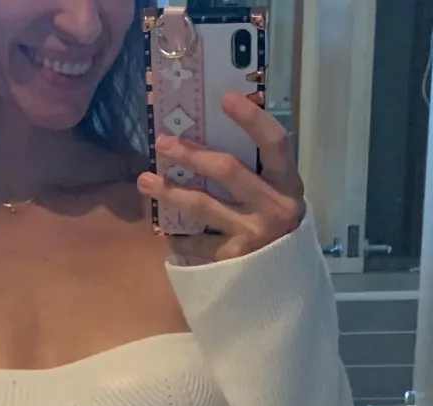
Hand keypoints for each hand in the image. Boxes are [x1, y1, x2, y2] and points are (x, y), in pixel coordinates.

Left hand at [139, 91, 303, 262]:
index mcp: (287, 182)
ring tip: (145, 181)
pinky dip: (181, 237)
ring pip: (204, 206)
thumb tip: (215, 133)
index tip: (224, 97)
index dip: (250, 119)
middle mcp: (272, 206)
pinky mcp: (235, 260)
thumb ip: (258, 169)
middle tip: (162, 143)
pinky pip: (199, 243)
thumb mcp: (278, 194)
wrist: (287, 281)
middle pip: (227, 170)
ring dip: (171, 192)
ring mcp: (253, 234)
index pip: (274, 142)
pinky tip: (167, 232)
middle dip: (191, 154)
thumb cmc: (279, 225)